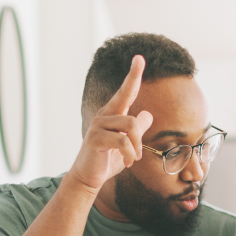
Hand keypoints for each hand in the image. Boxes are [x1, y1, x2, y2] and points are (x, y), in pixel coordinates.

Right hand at [69, 55, 154, 191]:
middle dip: (137, 115)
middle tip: (139, 153)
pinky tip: (128, 163)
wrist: (88, 177)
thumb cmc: (107, 160)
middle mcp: (104, 115)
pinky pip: (123, 141)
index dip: (133, 75)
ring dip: (137, 146)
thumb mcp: (127, 145)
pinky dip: (130, 154)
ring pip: (131, 125)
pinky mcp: (96, 138)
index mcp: (112, 114)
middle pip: (128, 101)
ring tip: (134, 159)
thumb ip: (136, 130)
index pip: (125, 91)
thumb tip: (147, 114)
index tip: (139, 58)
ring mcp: (98, 125)